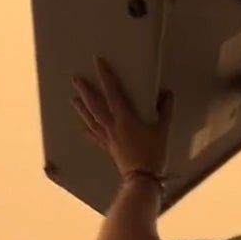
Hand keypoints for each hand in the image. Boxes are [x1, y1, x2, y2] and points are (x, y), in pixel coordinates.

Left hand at [72, 57, 172, 177]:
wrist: (141, 177)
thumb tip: (167, 93)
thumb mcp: (163, 130)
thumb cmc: (153, 152)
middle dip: (85, 91)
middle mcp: (112, 125)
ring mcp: (107, 137)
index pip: (113, 92)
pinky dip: (88, 131)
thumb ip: (165, 111)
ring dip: (81, 108)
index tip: (98, 62)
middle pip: (95, 104)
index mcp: (125, 118)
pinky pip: (94, 137)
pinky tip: (82, 127)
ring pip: (90, 119)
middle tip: (75, 79)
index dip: (106, 76)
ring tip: (73, 98)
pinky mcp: (107, 148)